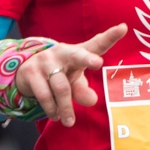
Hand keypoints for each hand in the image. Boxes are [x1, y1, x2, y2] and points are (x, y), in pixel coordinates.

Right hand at [14, 24, 128, 125]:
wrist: (25, 72)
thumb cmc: (59, 75)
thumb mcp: (73, 82)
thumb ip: (83, 90)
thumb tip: (92, 100)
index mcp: (78, 53)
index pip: (97, 44)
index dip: (110, 36)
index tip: (123, 28)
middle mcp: (62, 52)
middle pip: (78, 55)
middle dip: (88, 57)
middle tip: (97, 63)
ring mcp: (45, 60)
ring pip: (61, 87)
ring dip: (65, 107)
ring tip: (69, 121)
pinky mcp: (31, 72)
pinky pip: (45, 95)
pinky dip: (51, 108)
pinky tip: (55, 115)